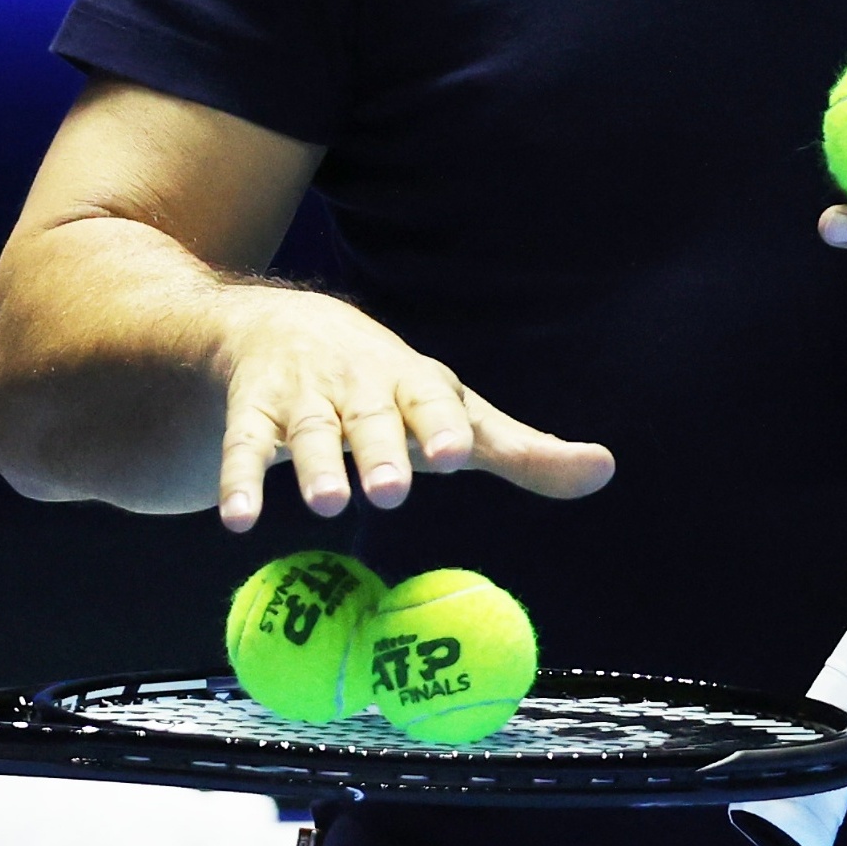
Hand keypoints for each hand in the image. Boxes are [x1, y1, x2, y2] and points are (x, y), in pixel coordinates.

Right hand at [213, 288, 613, 532]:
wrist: (283, 325)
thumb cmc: (390, 390)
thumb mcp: (454, 412)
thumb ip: (522, 451)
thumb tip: (606, 470)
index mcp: (414, 383)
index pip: (433, 401)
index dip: (443, 426)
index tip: (457, 455)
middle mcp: (358, 385)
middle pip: (370, 417)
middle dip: (379, 450)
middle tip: (390, 491)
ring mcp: (303, 395)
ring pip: (306, 429)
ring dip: (313, 464)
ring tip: (328, 502)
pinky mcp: (252, 410)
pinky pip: (244, 445)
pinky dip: (240, 480)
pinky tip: (241, 521)